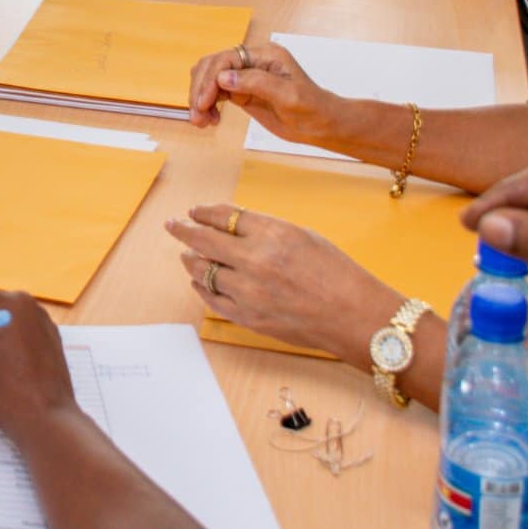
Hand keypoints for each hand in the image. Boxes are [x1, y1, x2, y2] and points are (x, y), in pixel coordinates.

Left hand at [167, 206, 400, 362]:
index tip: (194, 211)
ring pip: (203, 270)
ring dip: (190, 259)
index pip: (223, 215)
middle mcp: (255, 260)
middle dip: (183, 229)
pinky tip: (198, 281)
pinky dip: (202, 287)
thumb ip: (264, 230)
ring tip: (185, 253)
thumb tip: (231, 226)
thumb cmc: (336, 273)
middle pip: (204, 239)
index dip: (204, 211)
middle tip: (172, 224)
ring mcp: (249, 291)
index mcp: (272, 233)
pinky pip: (213, 299)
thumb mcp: (302, 236)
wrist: (354, 316)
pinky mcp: (248, 317)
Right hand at [187, 40, 344, 143]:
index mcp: (265, 55)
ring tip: (201, 122)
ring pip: (209, 78)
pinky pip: (215, 92)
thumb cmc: (312, 108)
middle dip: (201, 89)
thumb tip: (223, 78)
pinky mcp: (241, 91)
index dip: (211, 79)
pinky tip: (210, 120)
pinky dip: (207, 105)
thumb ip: (256, 83)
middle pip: (212, 66)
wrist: (321, 125)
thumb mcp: (288, 96)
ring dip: (200, 98)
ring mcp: (245, 76)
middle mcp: (252, 61)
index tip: (204, 102)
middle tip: (198, 115)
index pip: (227, 59)